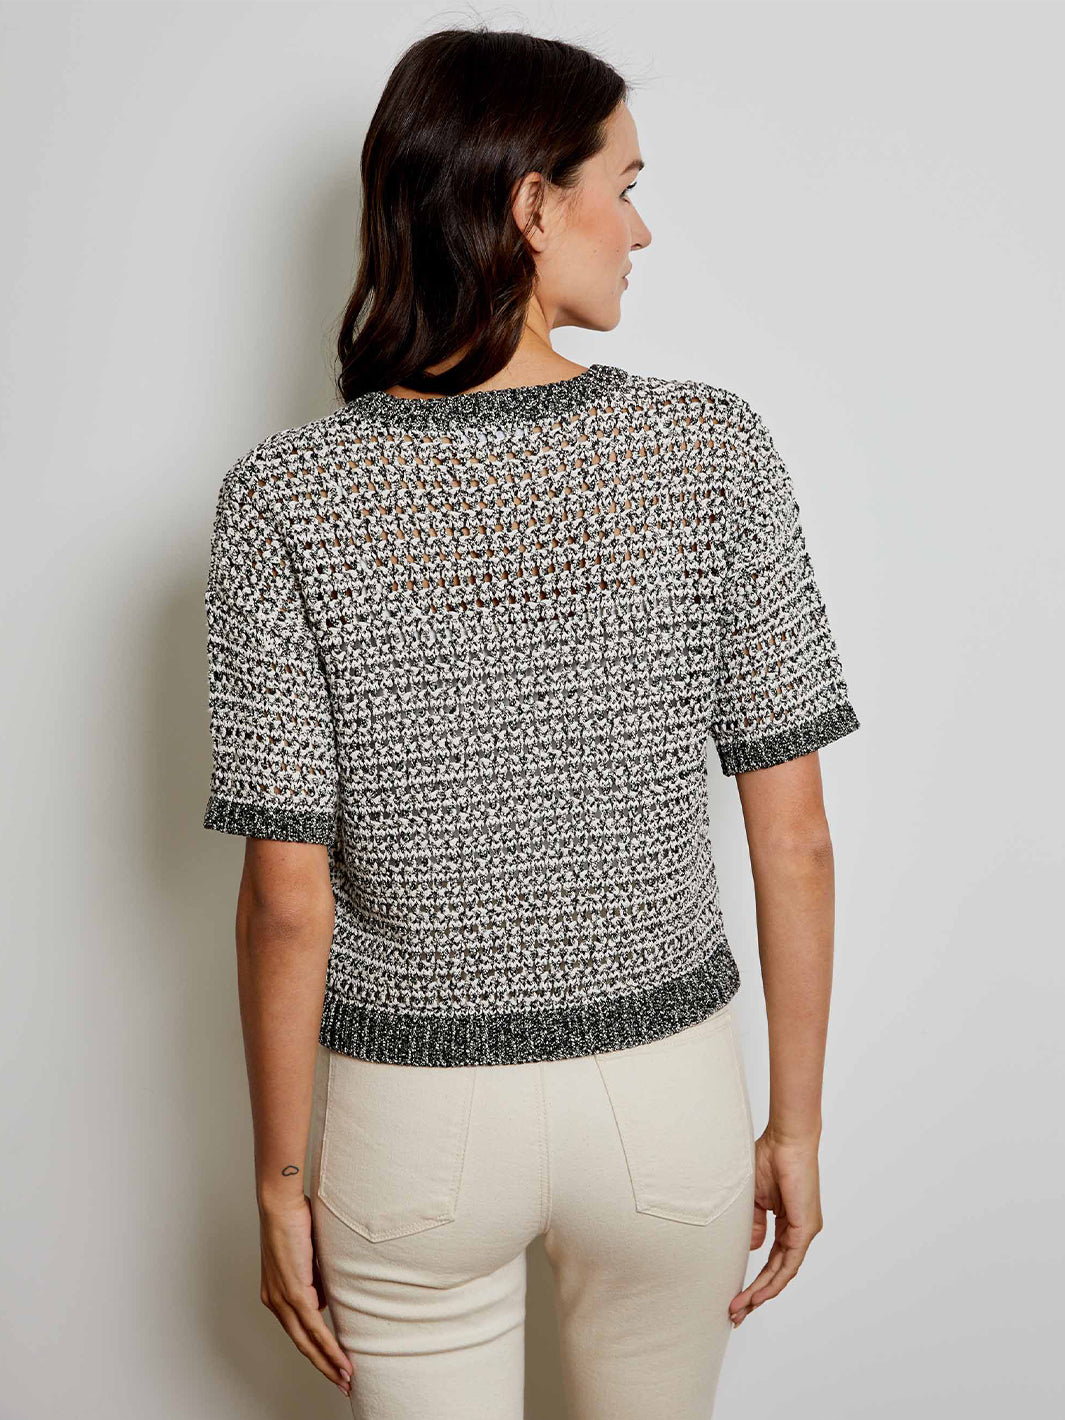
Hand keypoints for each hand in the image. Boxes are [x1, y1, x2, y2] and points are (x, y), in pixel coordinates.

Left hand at [259, 1194, 354, 1397]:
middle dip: (323, 1367)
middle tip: (342, 1383)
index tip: (332, 1364)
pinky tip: (341, 1359)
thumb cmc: (295, 1219)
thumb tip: (326, 1296)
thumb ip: (314, 1278)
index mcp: (276, 1293)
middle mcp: (275, 1301)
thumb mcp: (308, 1255)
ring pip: (307, 1341)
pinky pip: (314, 1327)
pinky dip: (329, 1346)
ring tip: (346, 1378)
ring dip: (329, 1362)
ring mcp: (283, 1299)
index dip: (316, 1350)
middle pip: (301, 1344)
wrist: (281, 1203)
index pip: (298, 1330)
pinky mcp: (294, 1292)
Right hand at [729, 1129, 823, 1326]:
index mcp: (788, 1223)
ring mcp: (804, 1231)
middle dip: (756, 1295)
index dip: (754, 1281)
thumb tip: (751, 1248)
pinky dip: (774, 1280)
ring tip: (741, 1308)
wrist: (786, 1139)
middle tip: (736, 1314)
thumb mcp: (754, 1198)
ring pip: (783, 1272)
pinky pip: (790, 1262)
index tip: (736, 1298)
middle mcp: (799, 1231)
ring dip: (762, 1292)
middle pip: (777, 1273)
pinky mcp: (805, 1227)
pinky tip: (759, 1293)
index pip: (772, 1261)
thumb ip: (753, 1224)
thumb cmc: (769, 1158)